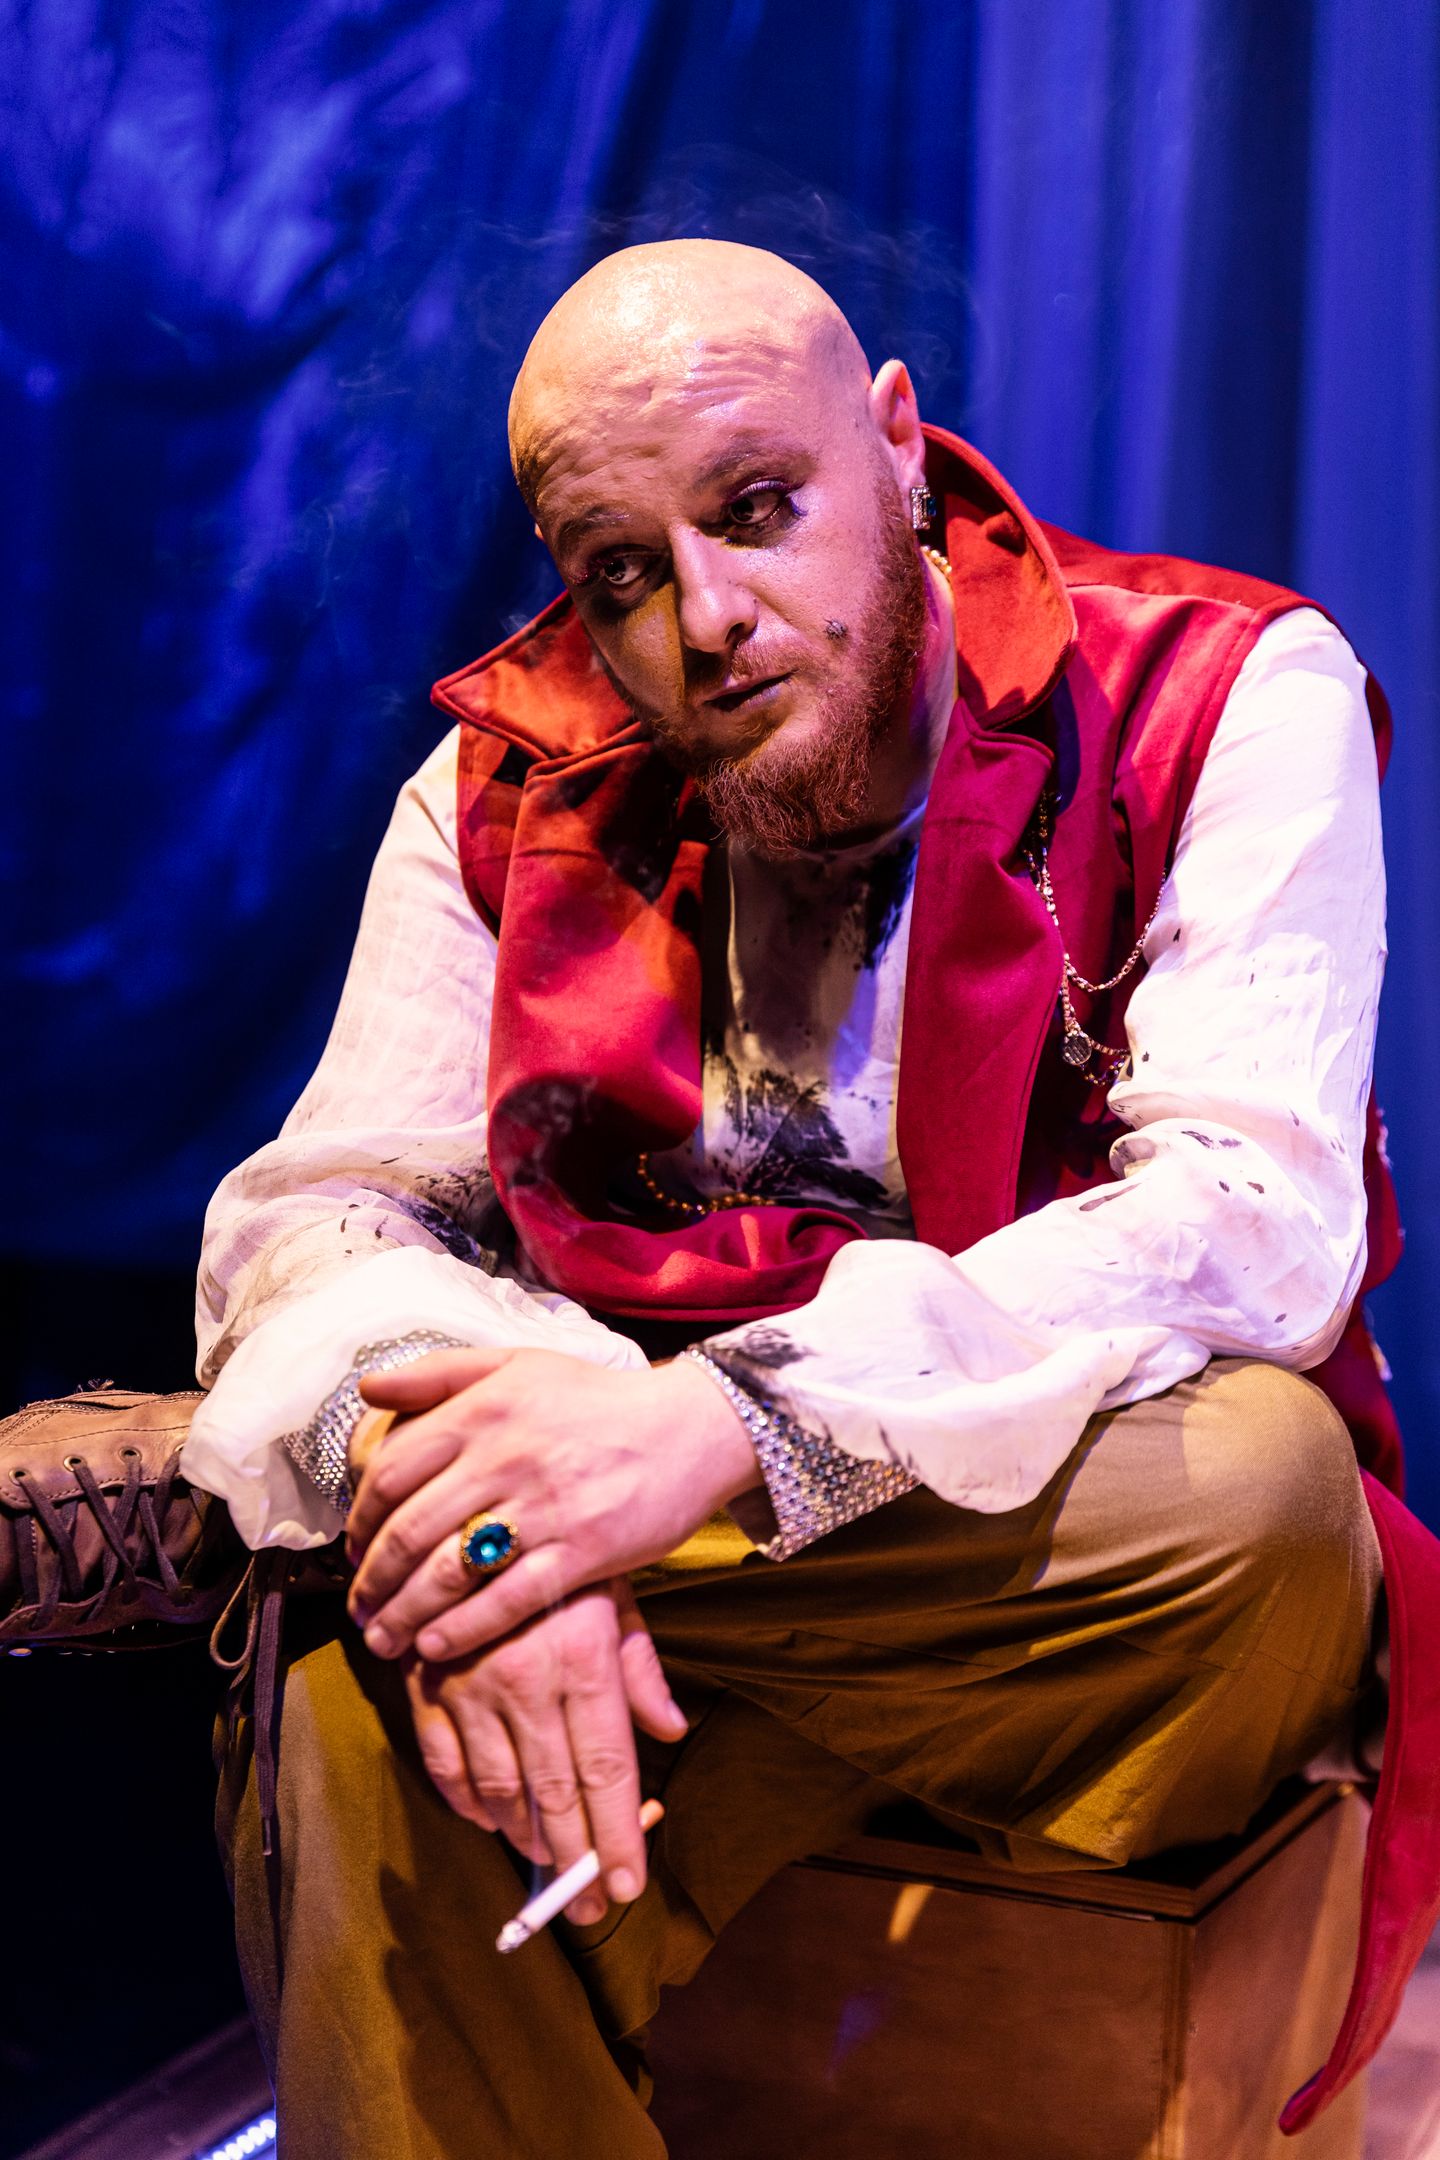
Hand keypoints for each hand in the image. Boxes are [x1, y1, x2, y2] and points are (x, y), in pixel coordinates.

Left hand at [345, 1345, 758, 1662]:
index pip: (391, 1471)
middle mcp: (506, 1457)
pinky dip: (460, 1631)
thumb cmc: (595, 1399)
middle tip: (358, 1605)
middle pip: (411, 1530)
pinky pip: (506, 1602)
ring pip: (448, 1572)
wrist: (688, 1428)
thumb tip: (367, 1388)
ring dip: (403, 1614)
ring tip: (381, 1638)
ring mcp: (545, 1508)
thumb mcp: (517, 1364)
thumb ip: (439, 1373)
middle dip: (372, 1578)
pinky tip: (434, 1649)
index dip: (360, 1519)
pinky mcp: (582, 1552)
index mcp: (484, 1409)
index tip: (353, 1548)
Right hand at [402, 1576, 684, 1917]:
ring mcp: (470, 1688)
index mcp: (582, 1658)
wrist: (471, 1511)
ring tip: (554, 1869)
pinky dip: (470, 1806)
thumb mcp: (615, 1595)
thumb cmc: (560, 1557)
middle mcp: (525, 1681)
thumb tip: (672, 1732)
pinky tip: (494, 1821)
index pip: (605, 1768)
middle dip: (578, 1862)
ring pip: (500, 1792)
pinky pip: (446, 1768)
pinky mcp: (426, 1689)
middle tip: (594, 1908)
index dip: (617, 1835)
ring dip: (527, 1840)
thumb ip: (640, 1668)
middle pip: (555, 1795)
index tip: (629, 1885)